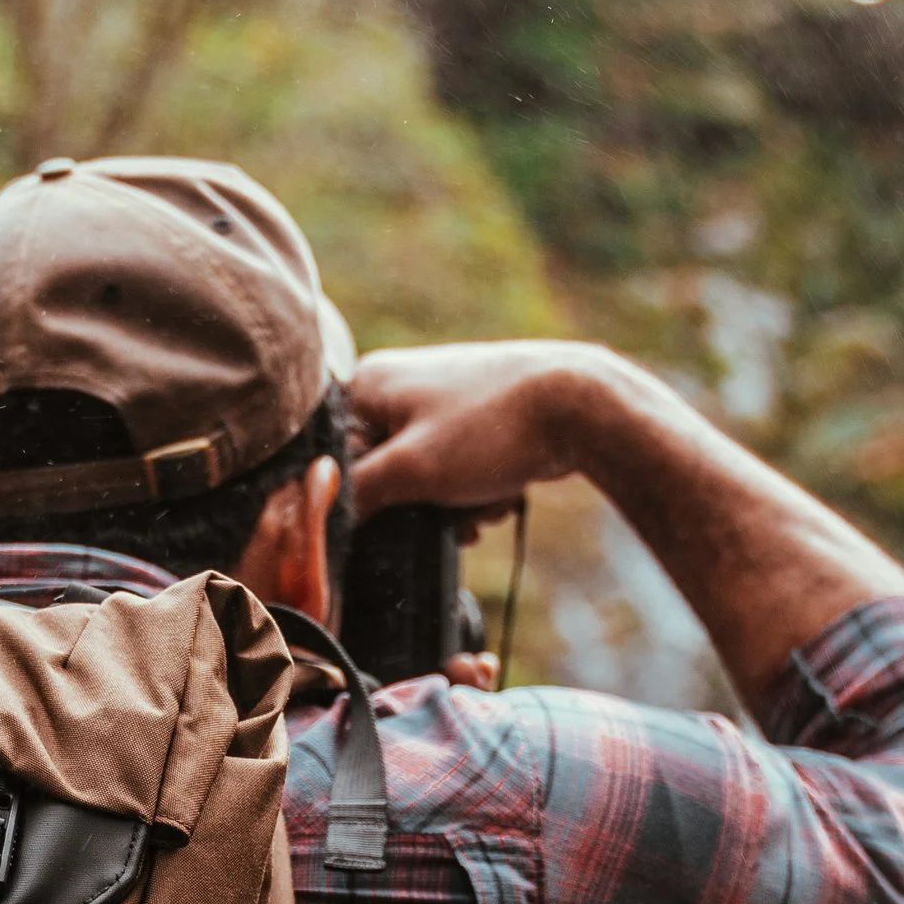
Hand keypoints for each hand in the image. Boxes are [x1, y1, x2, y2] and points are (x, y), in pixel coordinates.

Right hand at [346, 342, 607, 524]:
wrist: (579, 408)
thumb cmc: (489, 429)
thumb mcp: (410, 469)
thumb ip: (358, 494)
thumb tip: (323, 519)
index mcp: (369, 385)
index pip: (334, 458)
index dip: (358, 497)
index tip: (388, 519)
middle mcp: (398, 387)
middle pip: (380, 472)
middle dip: (418, 505)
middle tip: (450, 512)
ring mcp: (439, 404)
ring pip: (422, 481)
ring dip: (452, 507)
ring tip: (483, 501)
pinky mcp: (474, 424)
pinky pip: (454, 474)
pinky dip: (474, 494)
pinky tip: (500, 496)